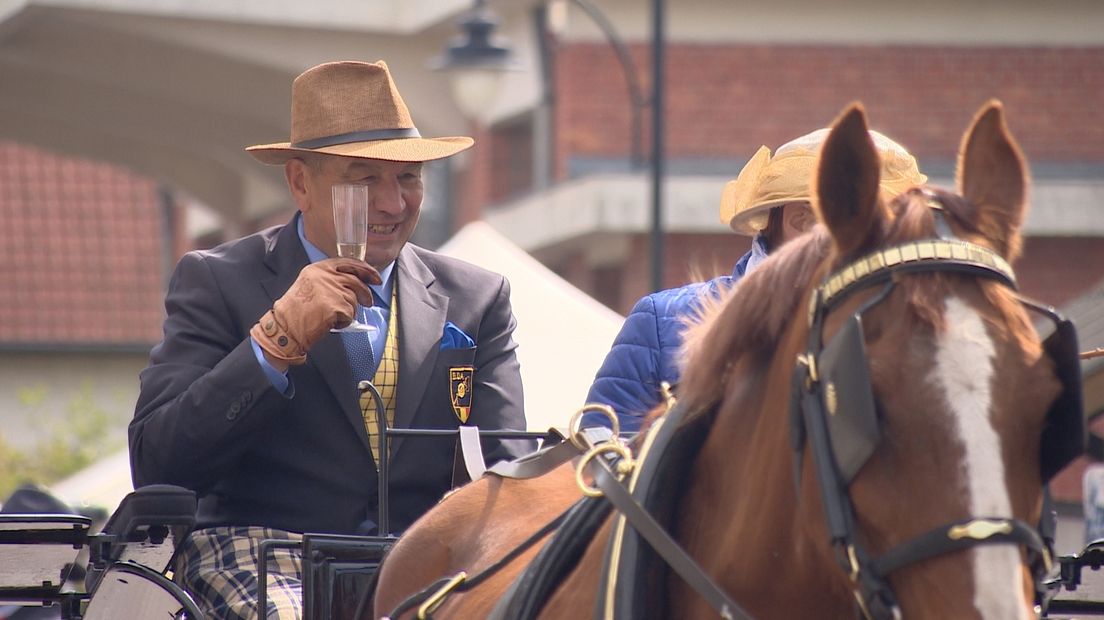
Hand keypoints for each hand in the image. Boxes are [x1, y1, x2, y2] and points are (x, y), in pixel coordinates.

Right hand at [250, 259, 380, 364]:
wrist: (285, 327)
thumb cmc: (296, 310)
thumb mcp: (309, 284)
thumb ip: (329, 279)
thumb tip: (354, 282)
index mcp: (319, 268)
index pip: (348, 263)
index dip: (365, 269)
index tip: (375, 277)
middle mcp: (326, 276)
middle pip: (356, 280)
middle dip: (366, 292)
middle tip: (369, 302)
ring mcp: (332, 290)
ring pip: (354, 299)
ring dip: (349, 311)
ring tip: (334, 317)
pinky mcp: (337, 306)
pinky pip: (350, 314)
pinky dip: (344, 322)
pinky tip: (331, 323)